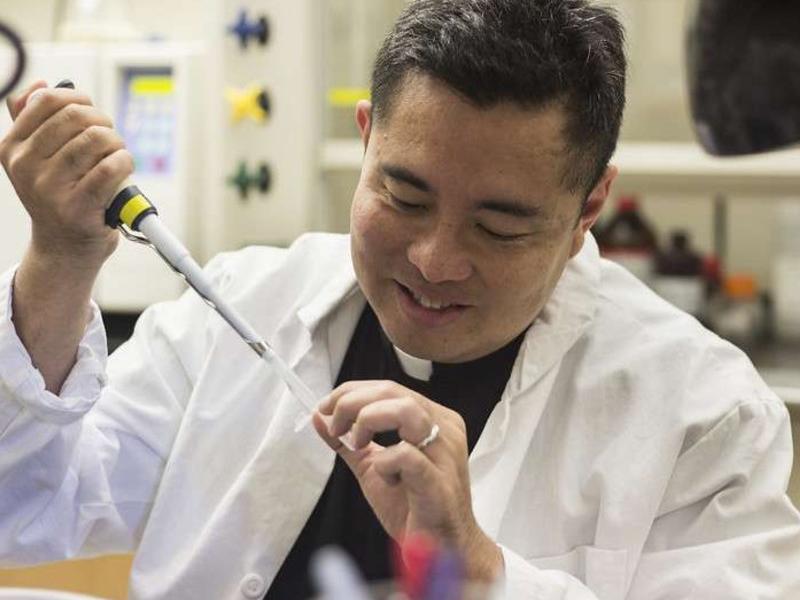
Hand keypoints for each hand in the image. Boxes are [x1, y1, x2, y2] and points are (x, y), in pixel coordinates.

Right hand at [0, 80, 131, 268]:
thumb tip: (41, 85)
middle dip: (103, 122)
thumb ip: (31, 121)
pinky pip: (111, 168)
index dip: (79, 99)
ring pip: (96, 139)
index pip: (47, 101)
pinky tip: (124, 167)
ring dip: (117, 143)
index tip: (91, 113)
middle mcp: (25, 166)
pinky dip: (125, 162)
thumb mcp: (36, 159)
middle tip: (110, 138)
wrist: (65, 246)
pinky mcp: (78, 207)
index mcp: (12, 147)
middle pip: (76, 117)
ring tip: (117, 155)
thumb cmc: (59, 195)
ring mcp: (50, 188)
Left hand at [313, 380, 502, 581]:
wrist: (441, 548)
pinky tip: (386, 479)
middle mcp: (444, 428)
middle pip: (393, 392)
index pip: (389, 388)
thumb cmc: (413, 506)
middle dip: (352, 403)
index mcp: (433, 419)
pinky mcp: (438, 480)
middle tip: (334, 425)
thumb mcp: (373, 467)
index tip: (326, 408)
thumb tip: (319, 417)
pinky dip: (384, 463)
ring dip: (369, 421)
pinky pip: (406, 455)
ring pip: (405, 410)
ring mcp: (445, 453)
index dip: (352, 392)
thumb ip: (348, 442)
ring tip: (358, 443)